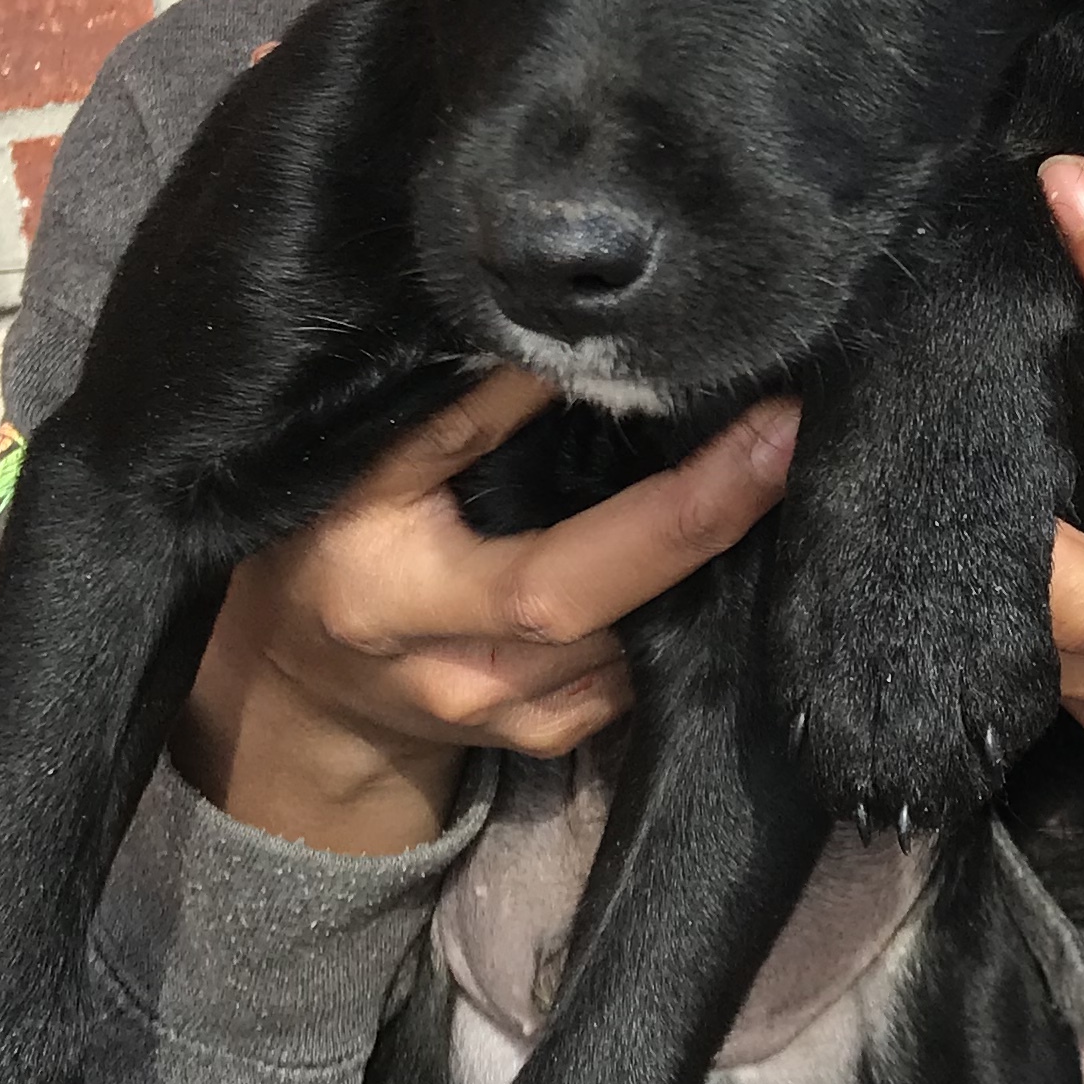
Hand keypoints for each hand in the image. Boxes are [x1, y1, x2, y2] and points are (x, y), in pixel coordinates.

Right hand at [174, 371, 798, 852]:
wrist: (300, 686)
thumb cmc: (333, 539)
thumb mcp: (363, 467)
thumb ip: (454, 413)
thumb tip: (573, 343)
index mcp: (374, 571)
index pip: (472, 491)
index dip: (548, 433)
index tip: (684, 377)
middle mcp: (431, 657)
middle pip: (569, 601)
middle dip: (689, 520)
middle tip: (783, 435)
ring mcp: (490, 714)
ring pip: (619, 647)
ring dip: (701, 566)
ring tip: (767, 470)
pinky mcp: (539, 741)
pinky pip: (629, 681)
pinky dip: (678, 615)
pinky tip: (721, 552)